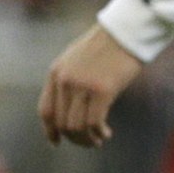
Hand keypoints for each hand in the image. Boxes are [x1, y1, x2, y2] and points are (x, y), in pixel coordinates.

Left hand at [39, 23, 142, 146]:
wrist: (127, 30)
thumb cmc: (108, 45)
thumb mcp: (79, 60)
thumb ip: (70, 80)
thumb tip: (70, 108)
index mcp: (56, 72)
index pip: (46, 110)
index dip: (50, 130)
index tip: (57, 141)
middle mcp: (65, 80)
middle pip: (62, 122)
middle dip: (74, 138)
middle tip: (89, 142)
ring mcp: (82, 85)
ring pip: (76, 126)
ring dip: (87, 139)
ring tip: (98, 140)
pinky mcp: (102, 90)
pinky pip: (94, 122)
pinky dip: (99, 133)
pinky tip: (106, 133)